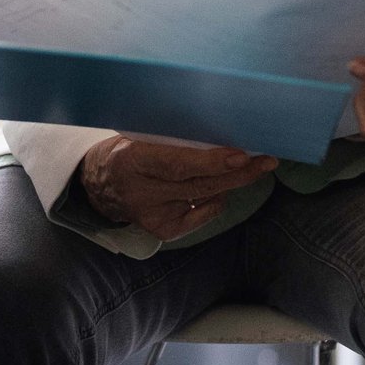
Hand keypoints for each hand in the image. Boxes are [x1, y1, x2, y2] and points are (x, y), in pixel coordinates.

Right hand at [80, 137, 278, 239]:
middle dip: (237, 172)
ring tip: (256, 168)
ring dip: (233, 183)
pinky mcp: (162, 230)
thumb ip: (170, 139)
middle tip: (266, 161)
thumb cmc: (125, 152)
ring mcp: (152, 216)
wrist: (99, 186)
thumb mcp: (137, 137)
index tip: (241, 154)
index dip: (211, 161)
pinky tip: (217, 190)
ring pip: (205, 198)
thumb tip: (217, 133)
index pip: (177, 164)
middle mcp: (141, 192)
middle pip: (199, 185)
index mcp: (131, 161)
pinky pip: (201, 215)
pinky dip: (214, 201)